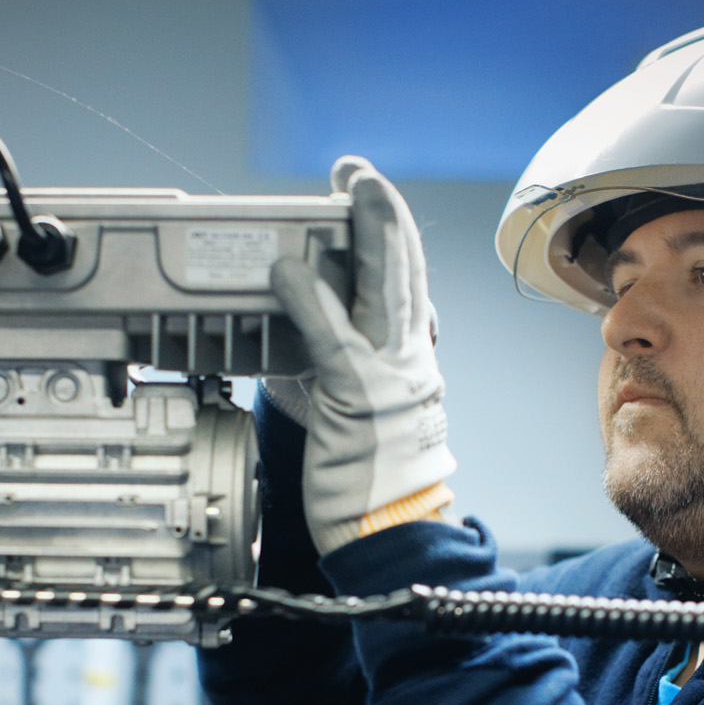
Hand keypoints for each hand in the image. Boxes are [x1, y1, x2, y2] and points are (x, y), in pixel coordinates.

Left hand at [270, 156, 455, 554]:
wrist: (389, 534)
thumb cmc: (371, 483)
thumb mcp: (367, 413)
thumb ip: (348, 367)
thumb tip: (309, 333)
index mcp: (415, 360)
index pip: (408, 282)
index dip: (391, 232)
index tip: (369, 194)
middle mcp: (411, 359)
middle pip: (405, 269)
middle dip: (384, 211)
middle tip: (359, 170)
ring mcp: (390, 375)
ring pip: (384, 288)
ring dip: (367, 231)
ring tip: (349, 187)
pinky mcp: (357, 397)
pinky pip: (331, 338)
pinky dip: (309, 299)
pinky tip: (288, 270)